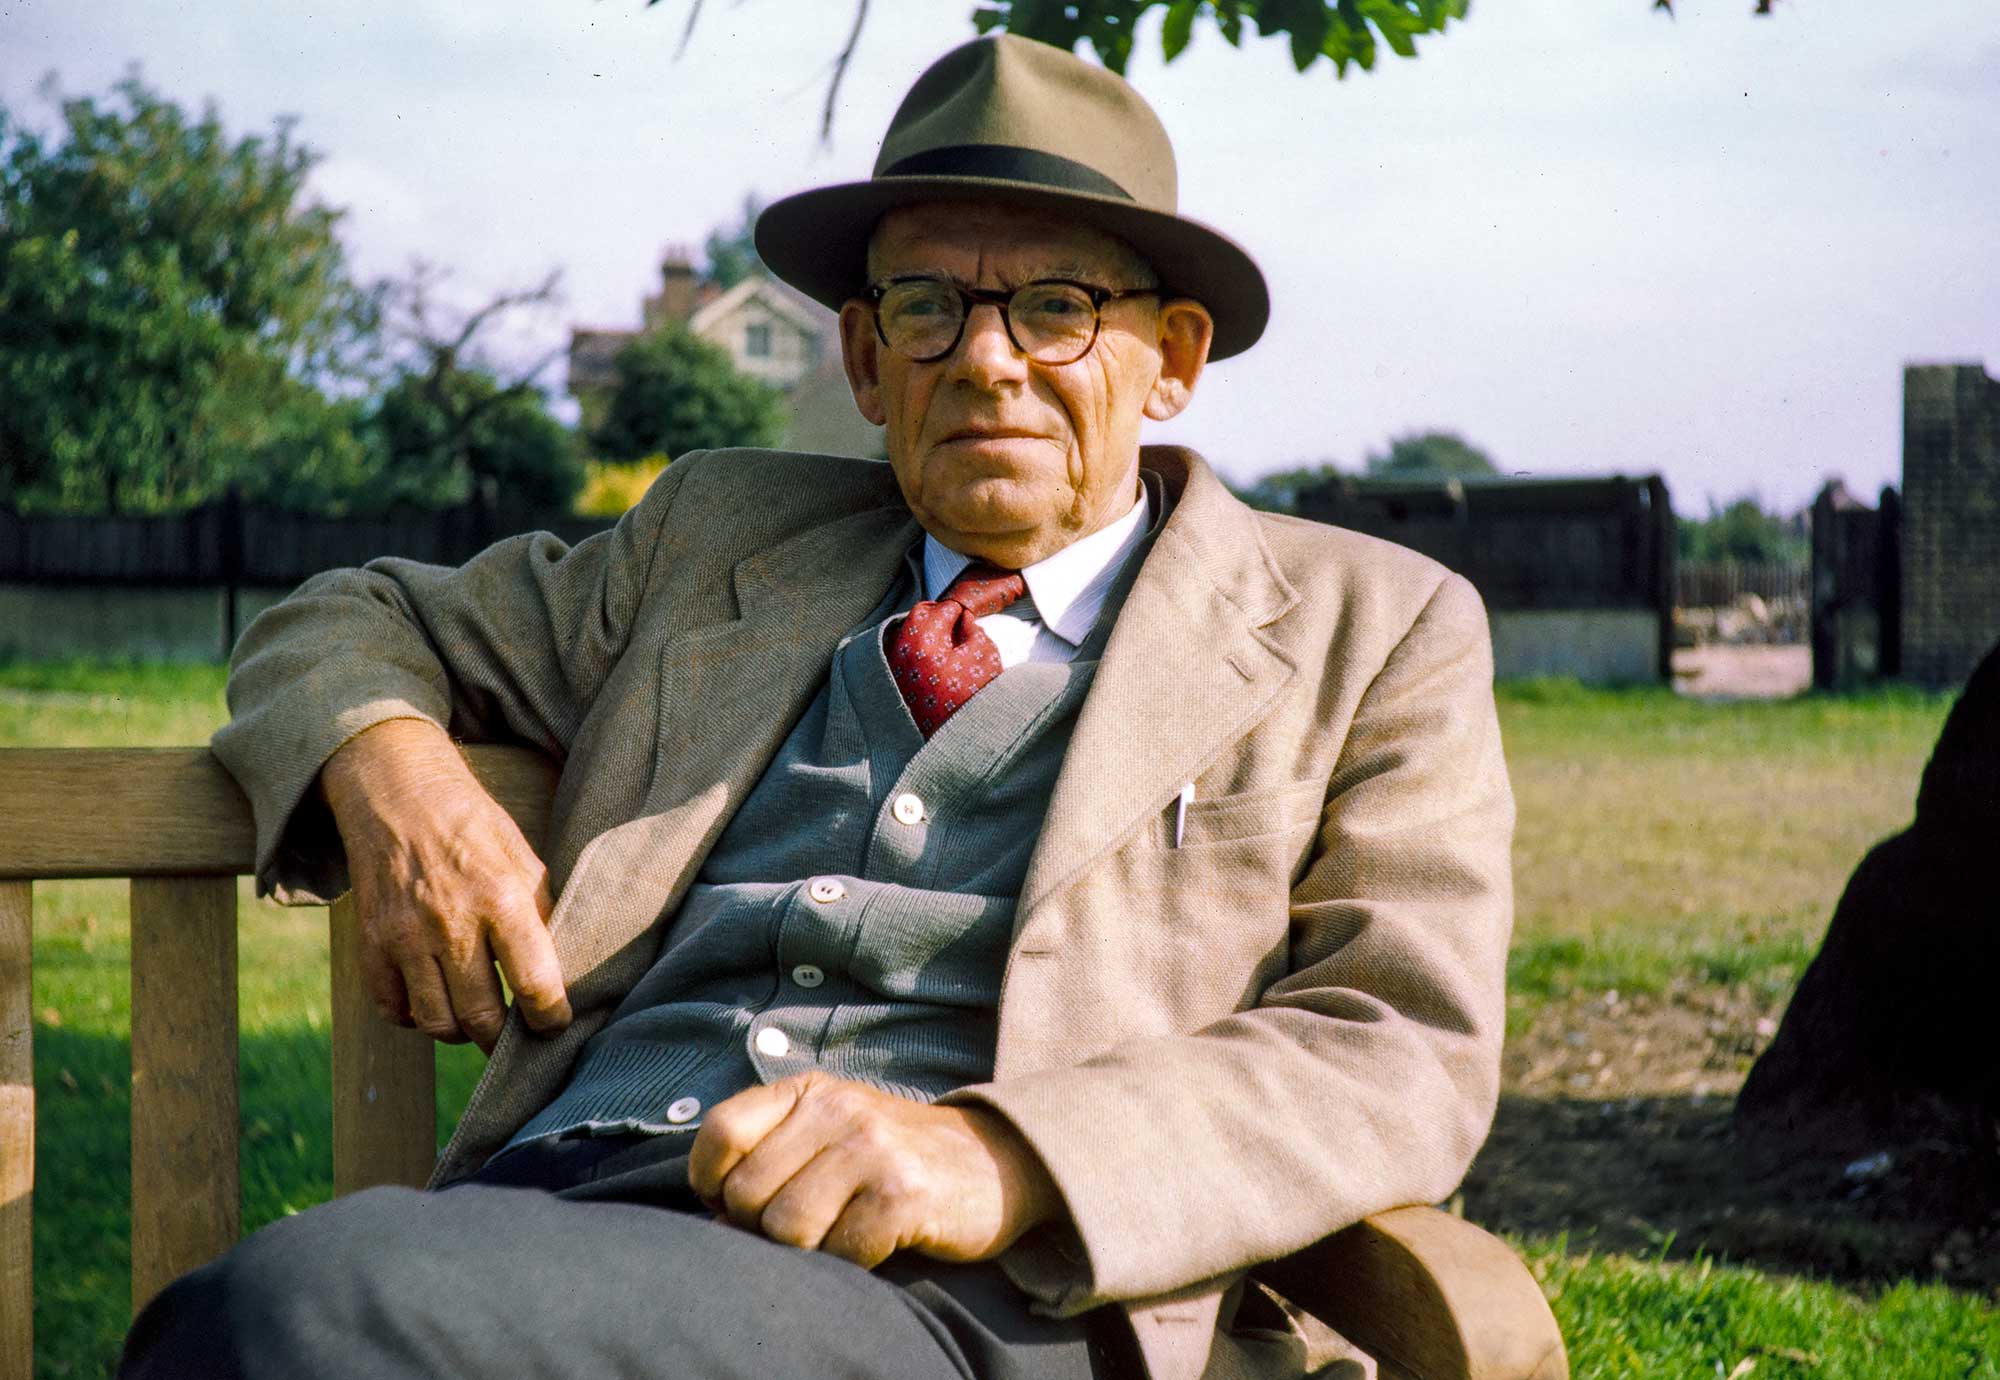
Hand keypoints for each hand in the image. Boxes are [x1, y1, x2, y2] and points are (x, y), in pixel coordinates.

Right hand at [319, 718, 570, 1052]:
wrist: (400, 797)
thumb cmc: (475, 829)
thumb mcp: (525, 860)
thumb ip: (541, 916)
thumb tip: (564, 973)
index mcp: (502, 899)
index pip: (535, 983)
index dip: (551, 1017)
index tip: (555, 1025)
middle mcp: (452, 924)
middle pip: (482, 1017)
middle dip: (504, 1039)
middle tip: (515, 1037)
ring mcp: (405, 937)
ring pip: (437, 1023)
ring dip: (461, 1033)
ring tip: (476, 1021)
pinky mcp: (371, 944)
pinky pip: (393, 1009)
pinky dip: (415, 1018)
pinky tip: (434, 1003)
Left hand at [687, 1072, 1062, 1268]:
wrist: (998, 1162)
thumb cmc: (896, 1158)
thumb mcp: (830, 1130)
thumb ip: (769, 1156)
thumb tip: (710, 1219)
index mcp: (809, 1091)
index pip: (721, 1132)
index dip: (712, 1181)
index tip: (735, 1204)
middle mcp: (837, 1110)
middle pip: (747, 1195)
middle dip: (764, 1228)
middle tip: (810, 1225)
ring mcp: (871, 1149)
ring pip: (786, 1230)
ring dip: (809, 1250)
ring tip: (843, 1233)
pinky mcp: (902, 1195)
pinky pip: (839, 1253)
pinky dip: (851, 1263)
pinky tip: (878, 1243)